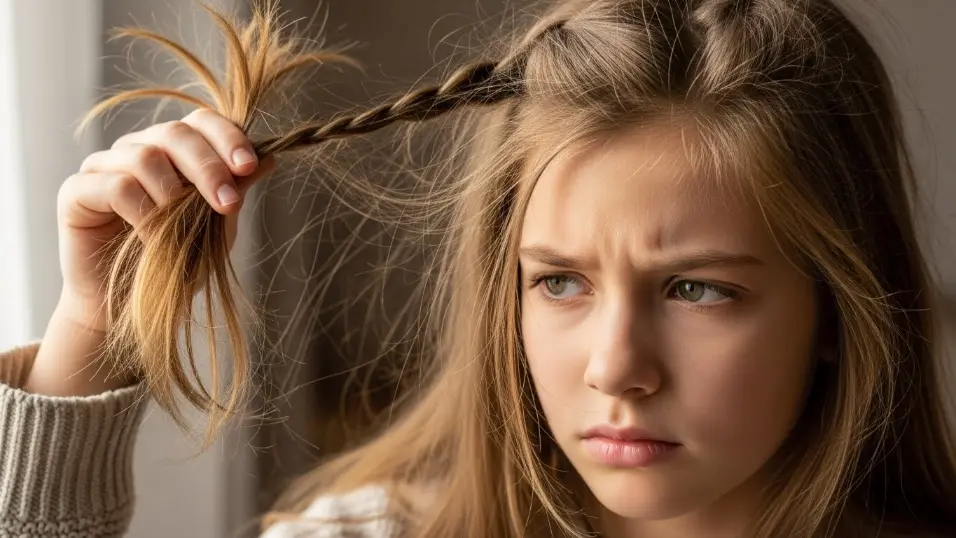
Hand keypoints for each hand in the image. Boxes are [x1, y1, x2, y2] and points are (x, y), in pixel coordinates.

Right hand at [56, 108, 273, 330]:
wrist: (133, 309)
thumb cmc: (176, 266)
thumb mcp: (217, 229)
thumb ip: (235, 192)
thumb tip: (269, 158)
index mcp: (173, 151)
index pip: (201, 122)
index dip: (227, 137)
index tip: (249, 166)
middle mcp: (137, 149)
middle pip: (175, 133)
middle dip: (209, 167)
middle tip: (228, 204)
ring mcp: (103, 166)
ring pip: (145, 156)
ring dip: (174, 195)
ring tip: (184, 231)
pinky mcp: (76, 191)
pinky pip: (115, 184)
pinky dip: (143, 213)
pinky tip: (153, 240)